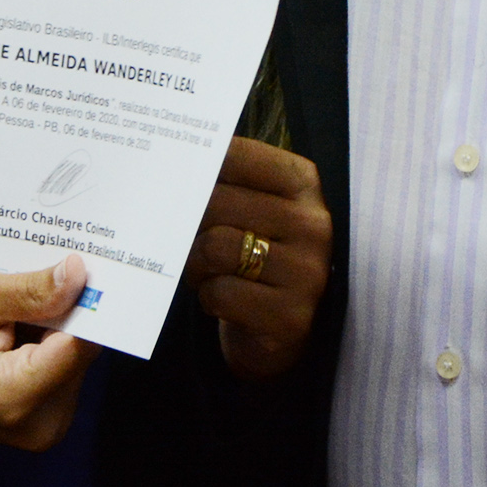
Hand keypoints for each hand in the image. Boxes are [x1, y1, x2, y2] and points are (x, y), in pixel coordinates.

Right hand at [0, 255, 99, 450]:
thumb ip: (28, 291)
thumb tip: (79, 275)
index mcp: (14, 398)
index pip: (80, 344)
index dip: (83, 304)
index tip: (79, 271)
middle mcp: (41, 423)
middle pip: (82, 349)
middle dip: (63, 315)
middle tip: (26, 295)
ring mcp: (49, 428)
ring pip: (78, 356)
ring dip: (56, 331)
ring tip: (13, 321)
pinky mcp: (51, 421)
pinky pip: (68, 369)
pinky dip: (51, 346)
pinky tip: (18, 337)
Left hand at [186, 138, 332, 380]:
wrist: (280, 329)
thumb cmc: (257, 258)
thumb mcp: (253, 211)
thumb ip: (227, 184)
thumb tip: (174, 166)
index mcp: (303, 185)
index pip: (237, 156)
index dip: (198, 169)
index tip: (182, 183)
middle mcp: (312, 224)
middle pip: (217, 202)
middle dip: (190, 226)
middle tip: (191, 242)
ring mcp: (306, 272)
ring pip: (214, 247)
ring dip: (196, 265)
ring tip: (206, 272)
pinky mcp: (290, 316)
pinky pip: (221, 293)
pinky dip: (209, 298)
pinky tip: (222, 302)